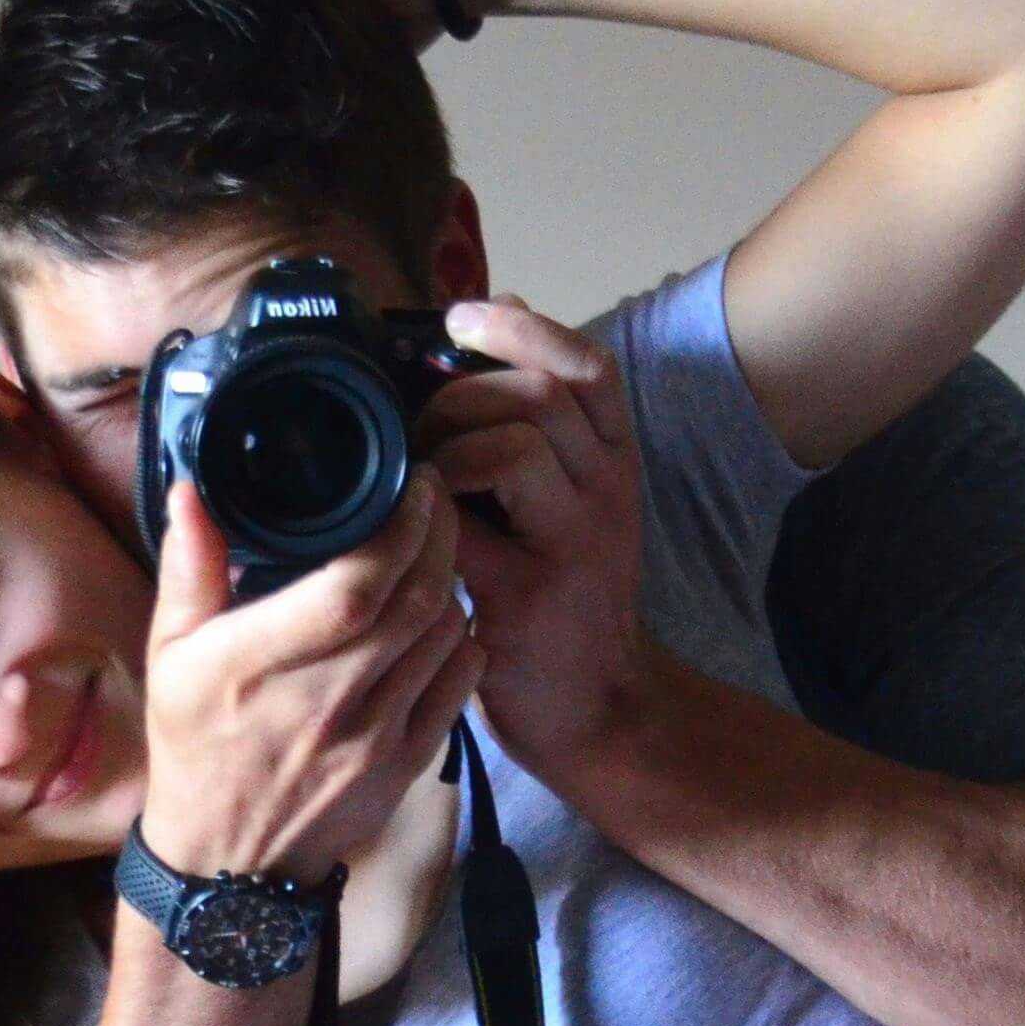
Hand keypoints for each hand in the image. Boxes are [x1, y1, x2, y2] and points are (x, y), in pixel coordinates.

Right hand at [137, 475, 483, 884]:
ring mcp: (374, 737)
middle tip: (434, 495)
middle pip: (416, 600)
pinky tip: (443, 614)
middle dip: (439, 533)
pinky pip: (460, 683)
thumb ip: (188, 570)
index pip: (353, 588)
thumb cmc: (196, 746)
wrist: (228, 862)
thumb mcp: (169, 656)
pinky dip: (463, 637)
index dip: (396, 528)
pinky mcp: (406, 762)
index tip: (409, 483)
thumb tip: (190, 489)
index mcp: (258, 665)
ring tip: (435, 550)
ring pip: (446, 636)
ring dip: (451, 581)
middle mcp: (325, 701)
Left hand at [422, 297, 658, 777]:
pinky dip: (425, 513)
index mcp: (612, 463)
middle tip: (419, 425)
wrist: (598, 708)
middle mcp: (606, 493)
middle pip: (542, 393)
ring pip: (514, 444)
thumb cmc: (563, 598)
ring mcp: (574, 543)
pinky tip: (411, 527)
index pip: (587, 366)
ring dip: (445, 446)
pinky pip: (466, 527)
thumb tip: (502, 316)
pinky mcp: (527, 595)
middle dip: (460, 392)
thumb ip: (539, 423)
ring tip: (420, 478)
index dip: (522, 329)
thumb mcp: (570, 502)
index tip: (459, 318)